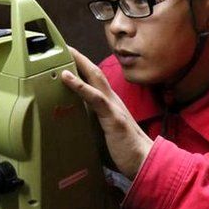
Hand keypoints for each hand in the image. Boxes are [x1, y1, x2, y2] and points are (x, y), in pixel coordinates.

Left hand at [60, 46, 152, 178]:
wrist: (146, 163)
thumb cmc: (124, 152)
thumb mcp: (103, 135)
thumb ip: (92, 126)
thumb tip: (74, 123)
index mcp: (110, 105)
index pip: (95, 81)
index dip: (81, 68)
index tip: (66, 57)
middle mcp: (113, 101)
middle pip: (94, 73)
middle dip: (78, 58)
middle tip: (62, 45)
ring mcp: (114, 107)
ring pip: (95, 78)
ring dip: (79, 63)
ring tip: (64, 51)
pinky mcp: (113, 117)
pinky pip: (95, 97)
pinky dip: (80, 85)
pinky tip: (67, 76)